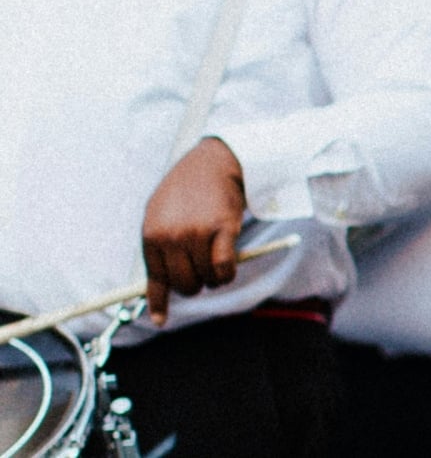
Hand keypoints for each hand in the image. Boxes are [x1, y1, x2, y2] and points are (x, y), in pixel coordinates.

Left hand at [140, 137, 246, 324]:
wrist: (214, 161)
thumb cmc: (186, 189)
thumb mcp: (159, 214)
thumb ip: (158, 247)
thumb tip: (159, 286)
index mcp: (151, 235)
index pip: (154, 280)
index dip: (158, 303)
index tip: (160, 321)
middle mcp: (171, 236)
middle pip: (182, 284)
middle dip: (193, 285)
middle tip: (200, 274)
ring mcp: (196, 233)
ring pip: (204, 278)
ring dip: (212, 278)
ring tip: (215, 262)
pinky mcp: (222, 229)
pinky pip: (224, 269)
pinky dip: (227, 274)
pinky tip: (228, 268)